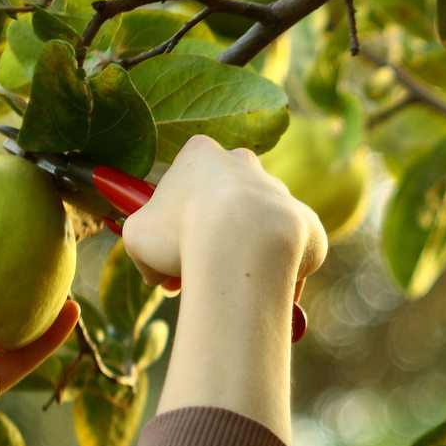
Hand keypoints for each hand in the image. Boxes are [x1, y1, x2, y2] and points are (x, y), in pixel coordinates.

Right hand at [121, 137, 327, 297]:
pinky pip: (290, 250)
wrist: (242, 247)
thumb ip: (144, 246)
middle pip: (224, 201)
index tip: (170, 250)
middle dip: (212, 235)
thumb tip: (157, 273)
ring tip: (231, 285)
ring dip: (245, 254)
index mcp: (202, 155)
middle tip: (199, 270)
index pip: (185, 181)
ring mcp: (280, 191)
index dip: (175, 219)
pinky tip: (261, 290)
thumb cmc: (182, 234)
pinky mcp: (307, 221)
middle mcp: (246, 164)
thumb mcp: (137, 238)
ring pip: (258, 227)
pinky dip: (277, 270)